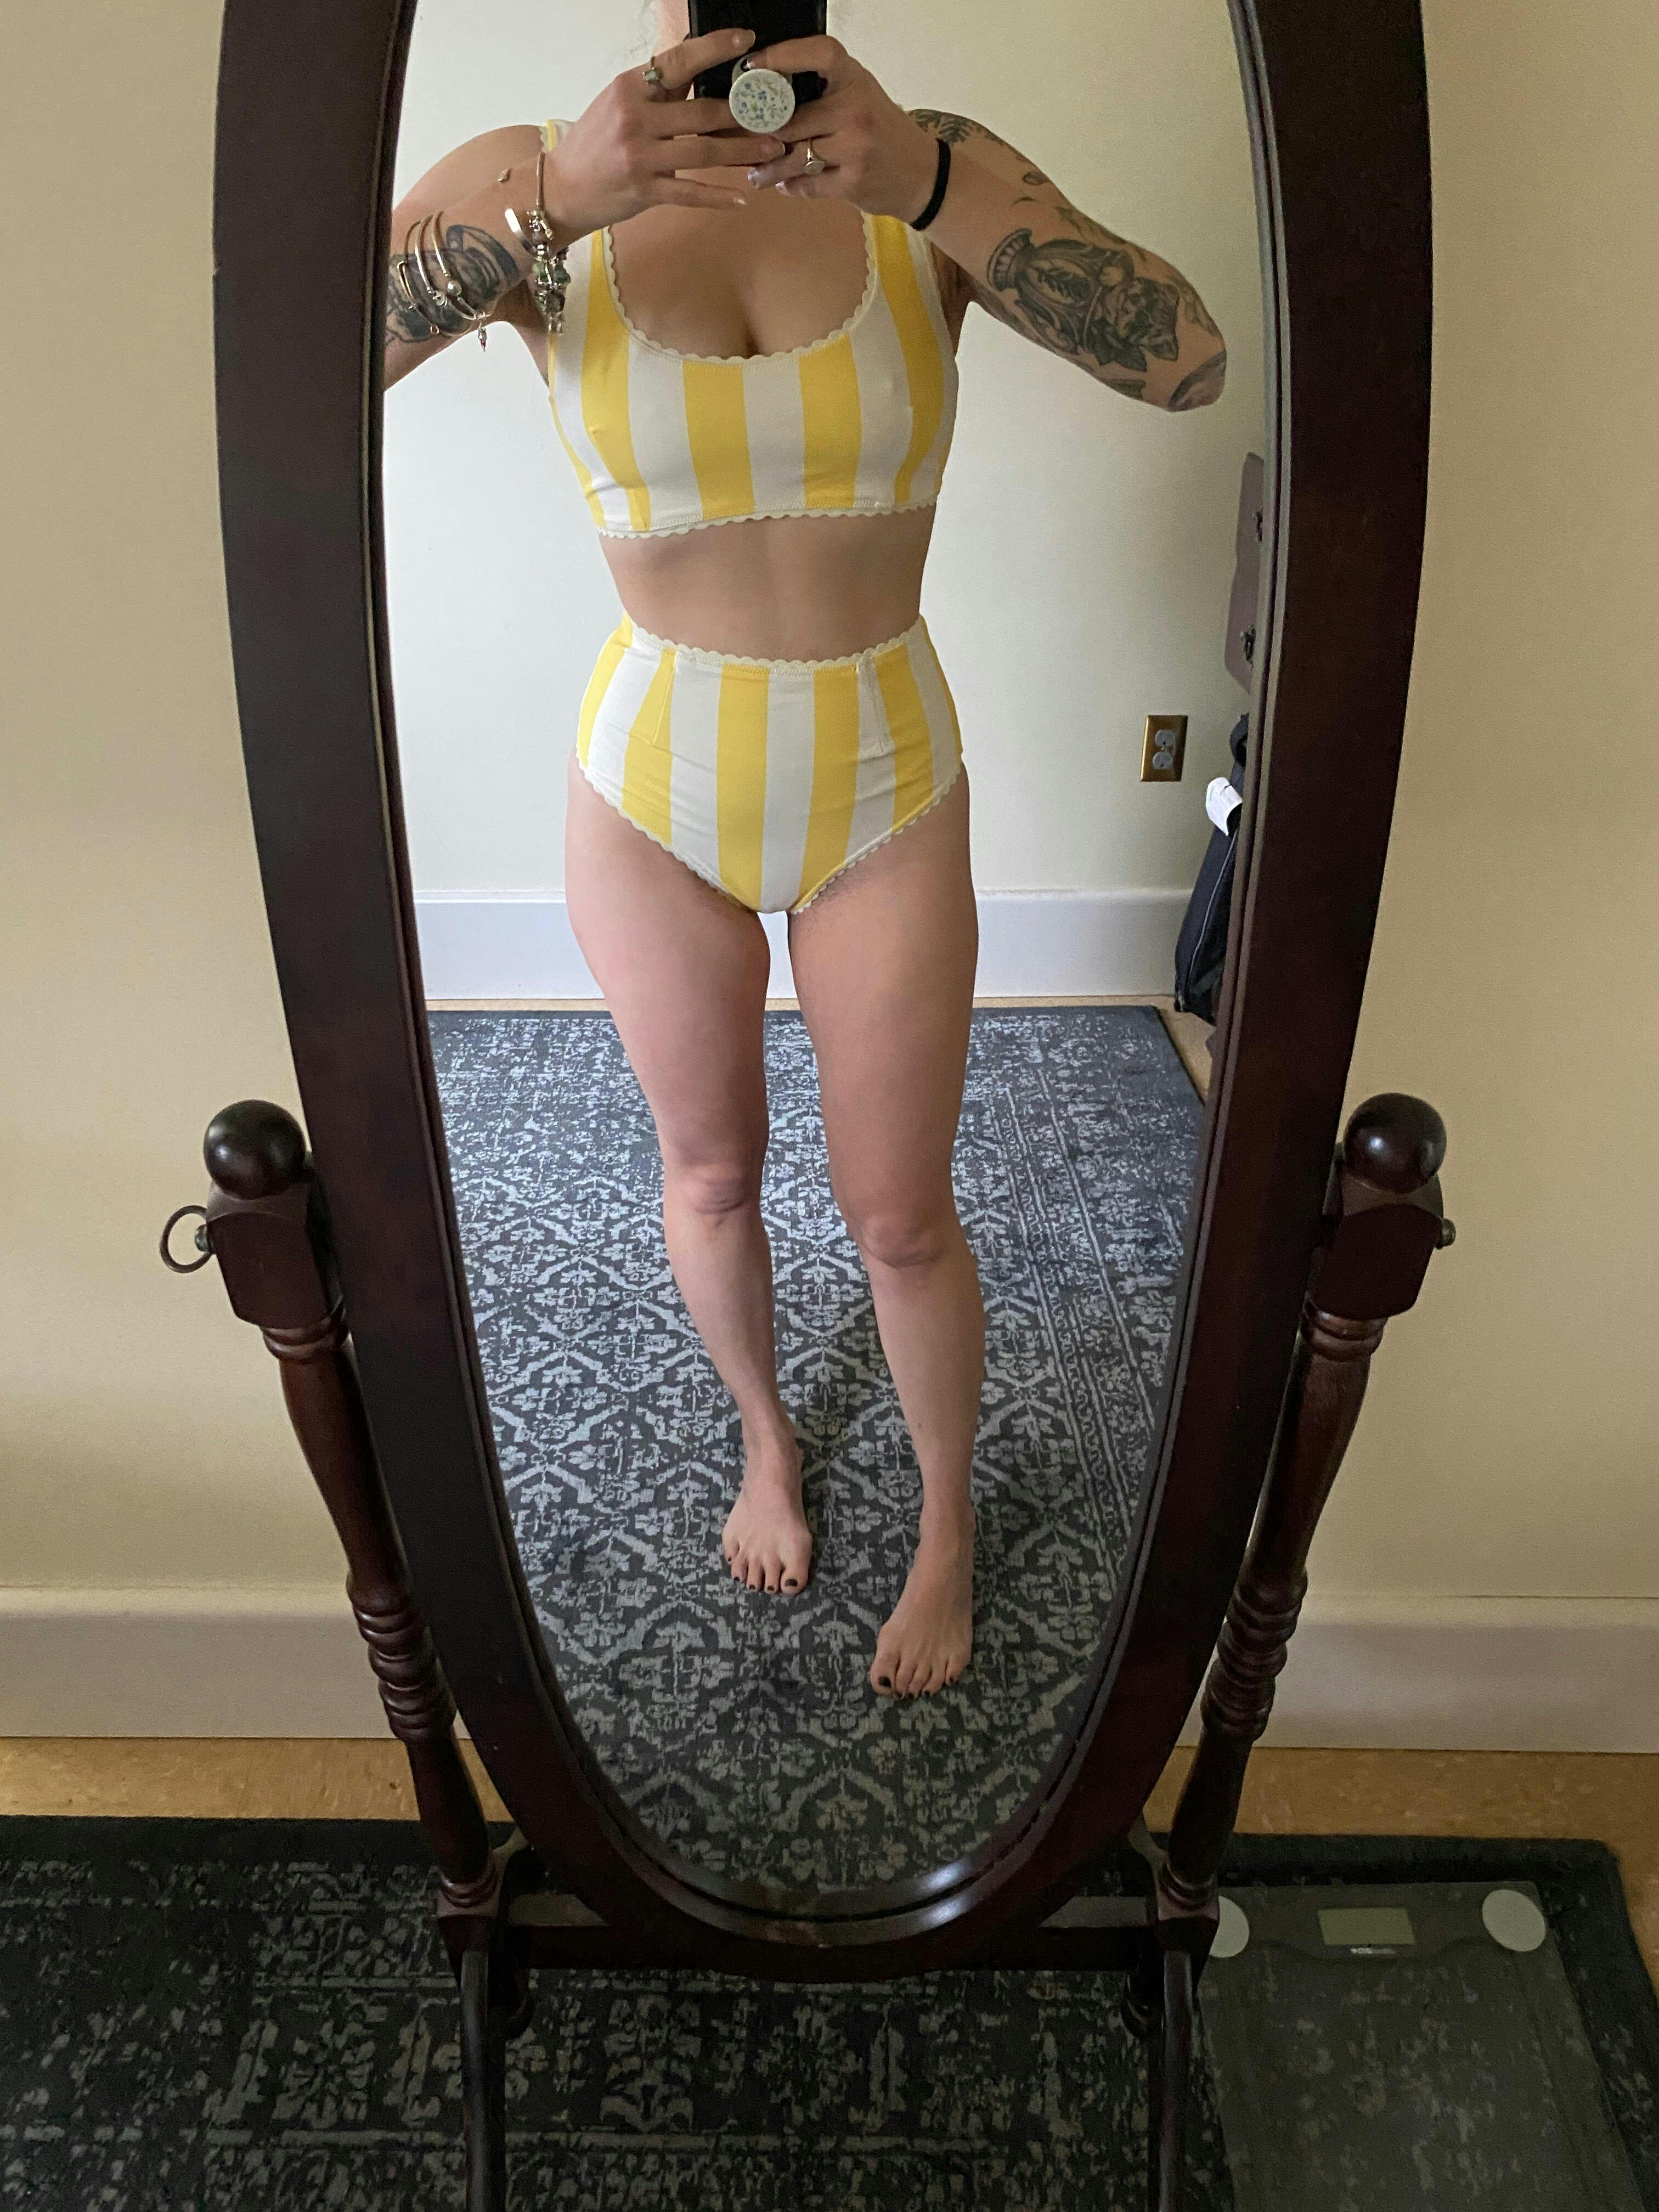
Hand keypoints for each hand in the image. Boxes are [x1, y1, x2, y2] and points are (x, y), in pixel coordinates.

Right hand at [542, 27, 787, 236]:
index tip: (747, 41)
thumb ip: (661, 92)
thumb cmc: (597, 142)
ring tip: (772, 150)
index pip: (679, 61)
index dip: (716, 49)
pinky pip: (690, 193)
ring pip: (703, 151)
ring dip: (742, 152)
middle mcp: (635, 118)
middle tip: (776, 115)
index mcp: (631, 88)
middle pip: (702, 112)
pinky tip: (742, 197)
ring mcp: (640, 157)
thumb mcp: (621, 103)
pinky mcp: (645, 191)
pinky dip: (718, 196)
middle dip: (744, 114)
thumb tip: (701, 68)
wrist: (563, 187)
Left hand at [739, 38, 940, 221]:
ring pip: (796, 155)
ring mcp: (856, 146)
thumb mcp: (860, 95)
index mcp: (856, 79)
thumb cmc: (881, 131)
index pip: (819, 54)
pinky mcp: (854, 180)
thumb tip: (768, 91)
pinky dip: (792, 187)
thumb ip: (824, 90)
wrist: (920, 174)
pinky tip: (784, 185)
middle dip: (761, 131)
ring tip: (755, 173)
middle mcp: (856, 108)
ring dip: (770, 168)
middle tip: (738, 136)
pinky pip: (809, 183)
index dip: (783, 56)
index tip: (753, 65)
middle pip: (793, 117)